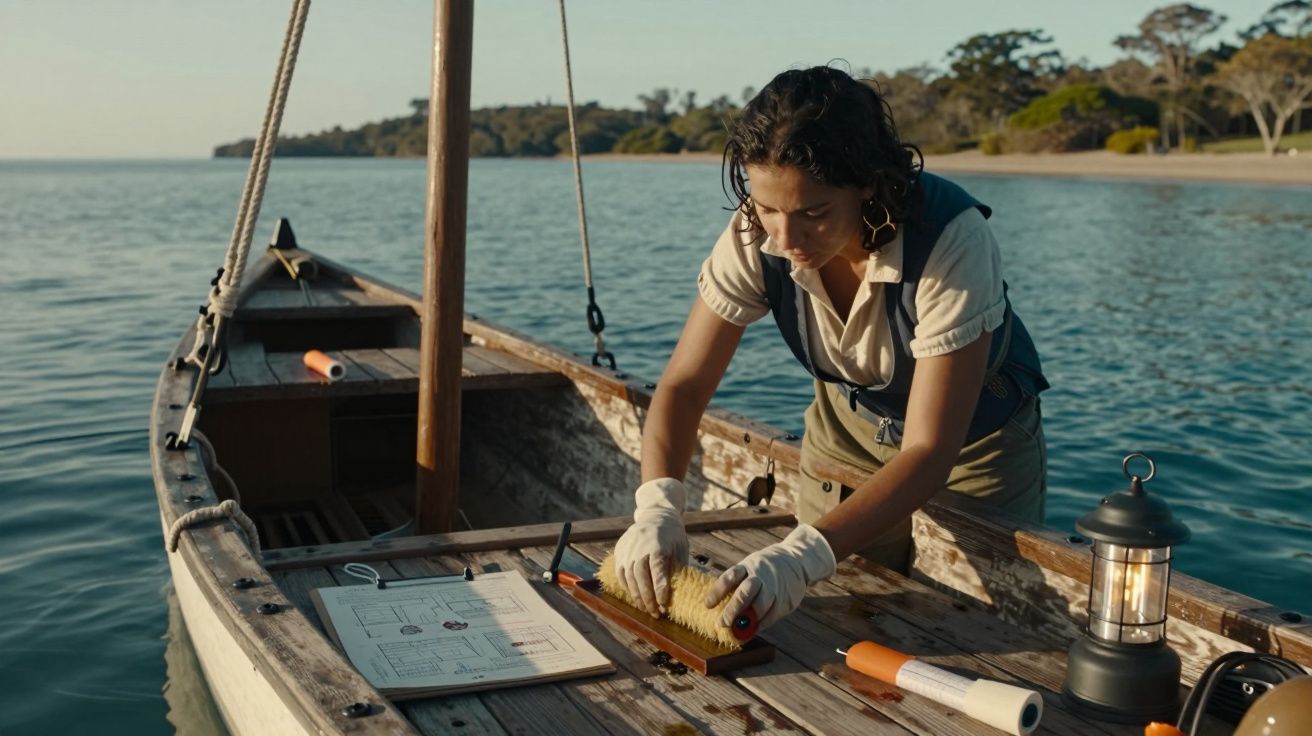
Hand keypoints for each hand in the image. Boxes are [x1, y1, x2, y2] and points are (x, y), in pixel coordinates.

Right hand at [612, 478, 689, 616]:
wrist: (655, 514)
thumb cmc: (673, 534)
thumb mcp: (681, 548)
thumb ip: (679, 568)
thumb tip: (680, 594)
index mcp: (657, 544)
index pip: (657, 569)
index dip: (659, 588)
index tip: (664, 604)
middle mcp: (640, 546)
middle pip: (640, 576)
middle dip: (647, 597)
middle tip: (655, 613)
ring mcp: (627, 548)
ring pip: (628, 576)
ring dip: (636, 595)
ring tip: (645, 609)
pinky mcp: (620, 550)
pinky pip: (621, 572)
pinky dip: (627, 586)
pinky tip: (635, 596)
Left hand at [704, 524, 835, 630]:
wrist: (797, 559)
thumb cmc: (765, 568)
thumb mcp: (750, 567)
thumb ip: (738, 584)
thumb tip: (718, 607)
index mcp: (748, 566)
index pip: (730, 577)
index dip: (717, 591)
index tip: (708, 605)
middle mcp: (761, 576)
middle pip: (745, 591)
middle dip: (734, 609)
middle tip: (723, 622)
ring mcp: (775, 588)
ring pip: (760, 606)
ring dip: (748, 620)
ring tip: (738, 630)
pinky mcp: (786, 600)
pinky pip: (772, 616)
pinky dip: (761, 625)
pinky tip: (753, 629)